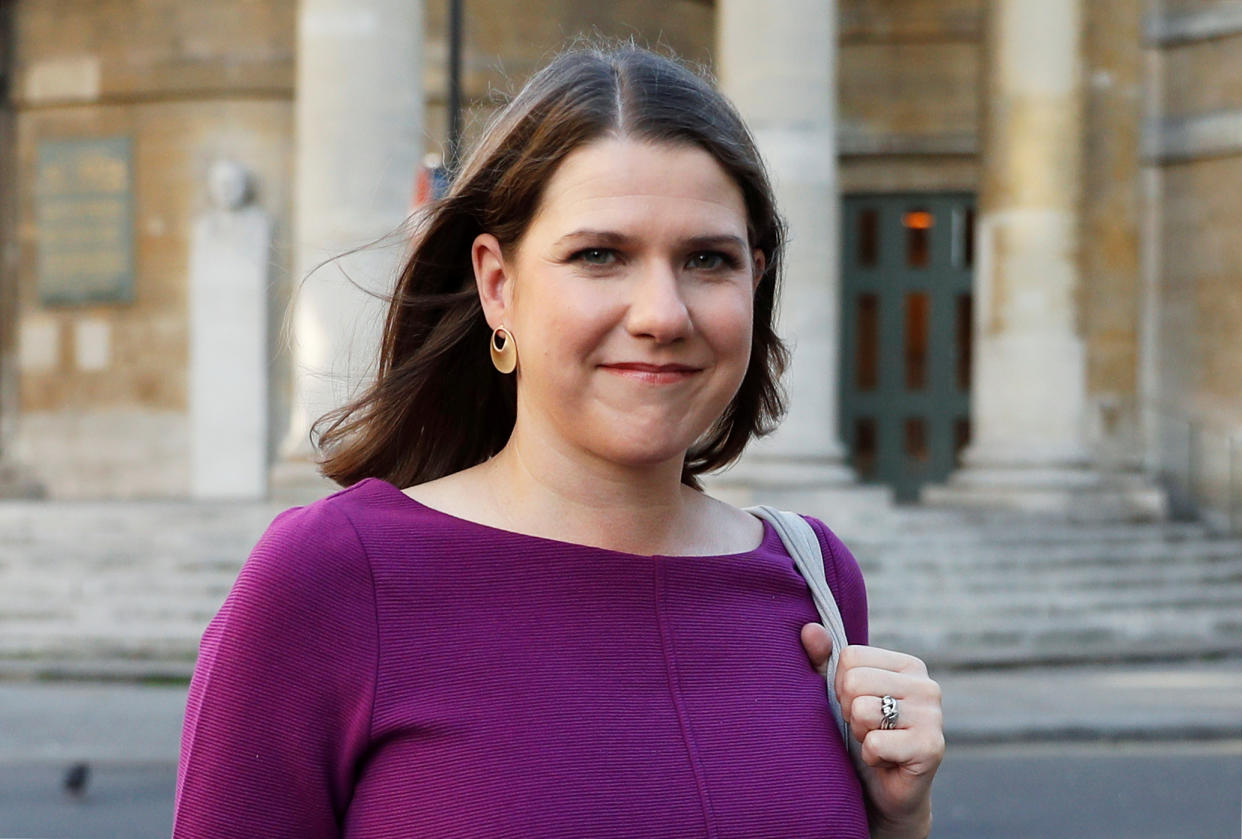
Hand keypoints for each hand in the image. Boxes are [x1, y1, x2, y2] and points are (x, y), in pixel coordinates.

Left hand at [801, 623, 942, 838]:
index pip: (850, 657)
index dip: (840, 685)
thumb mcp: (839, 696)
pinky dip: (870, 757)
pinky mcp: (931, 747)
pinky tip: (885, 761)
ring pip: (862, 710)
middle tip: (865, 729)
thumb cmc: (862, 736)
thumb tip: (809, 628)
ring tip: (875, 742)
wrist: (885, 793)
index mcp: (908, 664)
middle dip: (849, 712)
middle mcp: (926, 685)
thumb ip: (823, 661)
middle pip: (854, 682)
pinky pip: (875, 744)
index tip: (855, 706)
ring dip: (860, 734)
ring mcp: (933, 716)